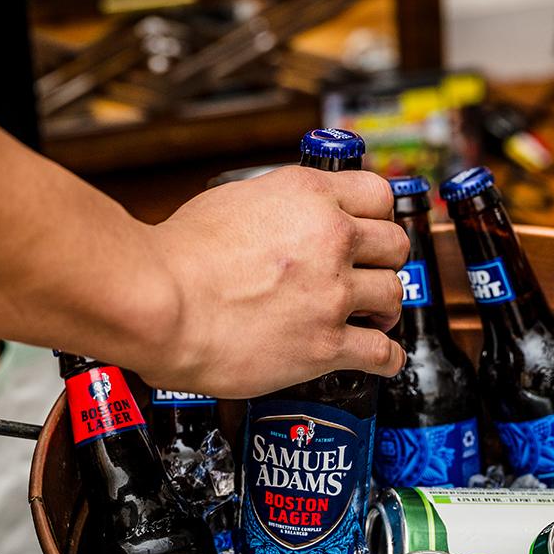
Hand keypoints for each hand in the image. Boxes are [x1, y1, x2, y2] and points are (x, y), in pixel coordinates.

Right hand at [144, 165, 407, 397]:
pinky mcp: (326, 344)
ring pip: (393, 295)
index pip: (378, 195)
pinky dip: (387, 359)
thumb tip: (278, 222)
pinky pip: (382, 353)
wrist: (159, 303)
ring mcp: (332, 294)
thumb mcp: (232, 202)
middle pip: (394, 245)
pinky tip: (382, 359)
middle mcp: (331, 239)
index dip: (377, 217)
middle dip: (384, 263)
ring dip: (384, 309)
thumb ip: (274, 208)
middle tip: (369, 276)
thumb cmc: (177, 256)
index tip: (370, 234)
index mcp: (309, 196)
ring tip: (372, 318)